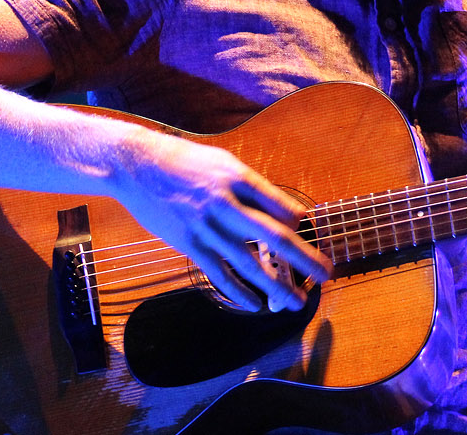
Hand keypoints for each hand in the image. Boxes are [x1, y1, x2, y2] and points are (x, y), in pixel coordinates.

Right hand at [111, 127, 331, 312]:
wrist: (138, 165)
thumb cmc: (186, 162)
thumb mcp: (222, 162)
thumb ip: (250, 187)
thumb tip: (280, 212)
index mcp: (240, 178)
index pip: (282, 207)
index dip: (299, 223)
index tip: (306, 232)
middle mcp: (226, 203)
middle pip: (275, 236)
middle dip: (305, 258)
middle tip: (327, 273)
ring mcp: (207, 226)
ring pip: (249, 263)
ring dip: (277, 285)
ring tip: (297, 301)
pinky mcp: (189, 243)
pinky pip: (219, 273)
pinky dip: (239, 292)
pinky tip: (255, 304)